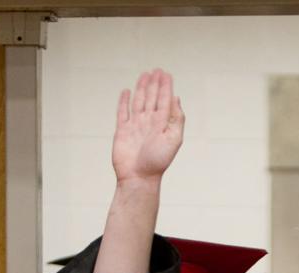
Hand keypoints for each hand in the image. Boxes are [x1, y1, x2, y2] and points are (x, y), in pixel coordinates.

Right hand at [111, 69, 184, 185]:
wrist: (138, 177)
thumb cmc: (158, 162)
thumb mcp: (174, 139)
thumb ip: (176, 119)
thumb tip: (176, 98)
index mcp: (162, 124)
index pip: (165, 100)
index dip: (166, 86)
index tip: (166, 74)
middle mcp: (149, 123)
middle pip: (152, 98)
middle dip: (154, 84)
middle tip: (156, 70)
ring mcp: (135, 126)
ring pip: (138, 101)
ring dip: (141, 88)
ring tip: (145, 75)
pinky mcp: (122, 131)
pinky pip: (122, 112)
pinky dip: (123, 101)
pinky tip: (126, 91)